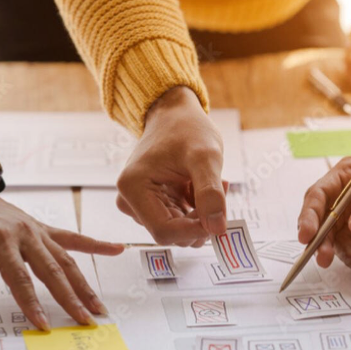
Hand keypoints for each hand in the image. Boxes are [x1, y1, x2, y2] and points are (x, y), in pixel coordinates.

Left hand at [0, 162, 123, 330]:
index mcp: (2, 239)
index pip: (20, 278)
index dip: (32, 303)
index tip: (44, 324)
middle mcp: (26, 234)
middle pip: (53, 271)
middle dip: (71, 299)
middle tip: (86, 321)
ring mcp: (39, 232)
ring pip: (67, 261)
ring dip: (84, 285)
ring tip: (98, 307)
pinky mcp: (45, 230)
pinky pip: (74, 238)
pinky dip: (96, 245)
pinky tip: (117, 249)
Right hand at [116, 86, 226, 246]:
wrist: (175, 115)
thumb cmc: (187, 129)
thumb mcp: (205, 157)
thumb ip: (210, 193)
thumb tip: (217, 230)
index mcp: (133, 188)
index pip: (164, 232)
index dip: (195, 232)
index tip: (219, 219)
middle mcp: (129, 201)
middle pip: (171, 234)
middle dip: (200, 220)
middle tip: (221, 190)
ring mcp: (140, 205)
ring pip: (178, 230)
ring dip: (201, 214)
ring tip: (213, 183)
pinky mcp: (152, 205)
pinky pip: (179, 222)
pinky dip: (197, 210)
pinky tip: (202, 187)